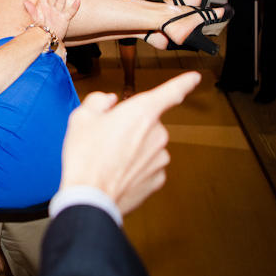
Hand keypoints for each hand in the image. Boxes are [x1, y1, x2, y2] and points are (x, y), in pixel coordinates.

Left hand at [22, 0, 79, 43]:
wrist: (45, 39)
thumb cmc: (39, 28)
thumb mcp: (35, 19)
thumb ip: (31, 10)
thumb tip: (25, 2)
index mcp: (42, 6)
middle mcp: (51, 8)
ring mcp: (58, 13)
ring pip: (61, 2)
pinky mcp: (64, 20)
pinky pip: (70, 12)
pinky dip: (74, 7)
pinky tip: (78, 1)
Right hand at [59, 71, 199, 214]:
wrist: (90, 197)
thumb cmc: (85, 156)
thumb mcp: (81, 117)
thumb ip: (98, 101)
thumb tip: (108, 100)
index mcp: (141, 111)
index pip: (171, 92)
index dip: (184, 83)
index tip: (194, 78)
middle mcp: (157, 133)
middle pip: (147, 122)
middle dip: (130, 127)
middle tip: (106, 139)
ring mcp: (160, 157)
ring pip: (147, 145)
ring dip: (133, 148)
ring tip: (108, 159)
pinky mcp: (158, 179)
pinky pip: (148, 165)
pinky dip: (136, 167)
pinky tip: (118, 173)